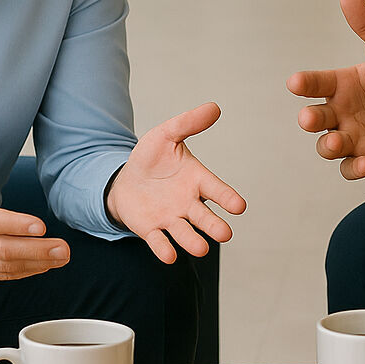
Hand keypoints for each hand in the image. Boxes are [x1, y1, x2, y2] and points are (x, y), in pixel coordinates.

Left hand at [106, 101, 246, 263]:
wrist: (125, 179)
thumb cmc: (152, 158)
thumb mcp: (166, 135)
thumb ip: (188, 123)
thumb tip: (214, 107)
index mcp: (197, 180)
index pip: (216, 190)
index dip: (227, 198)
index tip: (239, 206)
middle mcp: (188, 203)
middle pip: (205, 217)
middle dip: (215, 226)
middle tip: (225, 234)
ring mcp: (171, 218)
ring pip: (185, 233)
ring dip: (193, 241)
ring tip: (202, 248)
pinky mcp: (152, 229)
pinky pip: (159, 241)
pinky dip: (164, 249)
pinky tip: (169, 256)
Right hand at [286, 0, 364, 178]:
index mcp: (341, 86)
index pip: (316, 83)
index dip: (305, 83)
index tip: (296, 82)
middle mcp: (340, 113)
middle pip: (315, 117)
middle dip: (310, 119)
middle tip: (310, 118)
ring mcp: (350, 138)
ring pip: (328, 146)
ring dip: (329, 145)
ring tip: (339, 141)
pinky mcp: (364, 159)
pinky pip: (350, 168)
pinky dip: (353, 168)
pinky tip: (363, 162)